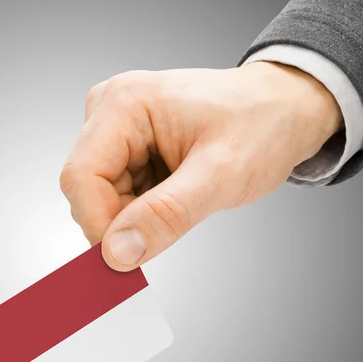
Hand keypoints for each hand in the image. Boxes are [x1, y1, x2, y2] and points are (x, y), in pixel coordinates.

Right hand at [60, 63, 342, 270]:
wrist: (282, 110)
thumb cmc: (261, 125)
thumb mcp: (221, 174)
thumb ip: (166, 214)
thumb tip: (116, 253)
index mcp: (124, 103)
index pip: (80, 177)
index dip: (98, 224)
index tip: (128, 258)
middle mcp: (111, 112)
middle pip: (88, 190)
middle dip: (122, 222)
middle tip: (171, 227)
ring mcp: (118, 131)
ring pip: (101, 199)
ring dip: (136, 217)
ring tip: (183, 201)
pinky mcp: (128, 149)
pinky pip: (118, 196)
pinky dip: (143, 212)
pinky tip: (175, 197)